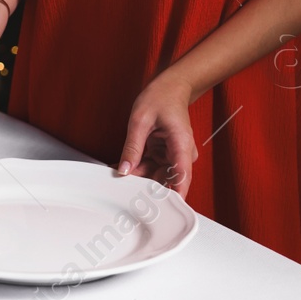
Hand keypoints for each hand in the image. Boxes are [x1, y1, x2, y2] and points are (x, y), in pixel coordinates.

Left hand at [116, 72, 197, 197]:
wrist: (170, 88)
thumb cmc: (160, 98)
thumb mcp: (140, 120)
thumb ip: (132, 146)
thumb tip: (124, 170)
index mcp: (181, 144)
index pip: (181, 177)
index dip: (174, 196)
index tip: (164, 211)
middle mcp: (182, 154)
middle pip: (166, 180)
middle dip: (144, 186)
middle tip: (123, 189)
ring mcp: (175, 155)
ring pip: (157, 175)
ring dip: (138, 177)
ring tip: (118, 174)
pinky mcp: (167, 154)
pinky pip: (153, 167)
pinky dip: (139, 168)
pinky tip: (123, 167)